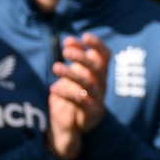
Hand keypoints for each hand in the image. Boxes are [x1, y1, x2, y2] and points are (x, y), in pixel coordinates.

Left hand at [48, 32, 110, 159]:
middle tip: (65, 51)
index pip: (105, 56)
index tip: (85, 36)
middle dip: (82, 57)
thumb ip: (75, 58)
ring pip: (88, 84)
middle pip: (97, 68)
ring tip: (55, 67)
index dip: (98, 45)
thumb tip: (70, 39)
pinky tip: (54, 88)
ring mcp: (97, 98)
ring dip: (71, 74)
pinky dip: (67, 94)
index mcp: (100, 73)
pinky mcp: (90, 111)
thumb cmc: (78, 93)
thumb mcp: (76, 73)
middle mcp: (102, 84)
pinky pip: (80, 101)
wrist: (79, 123)